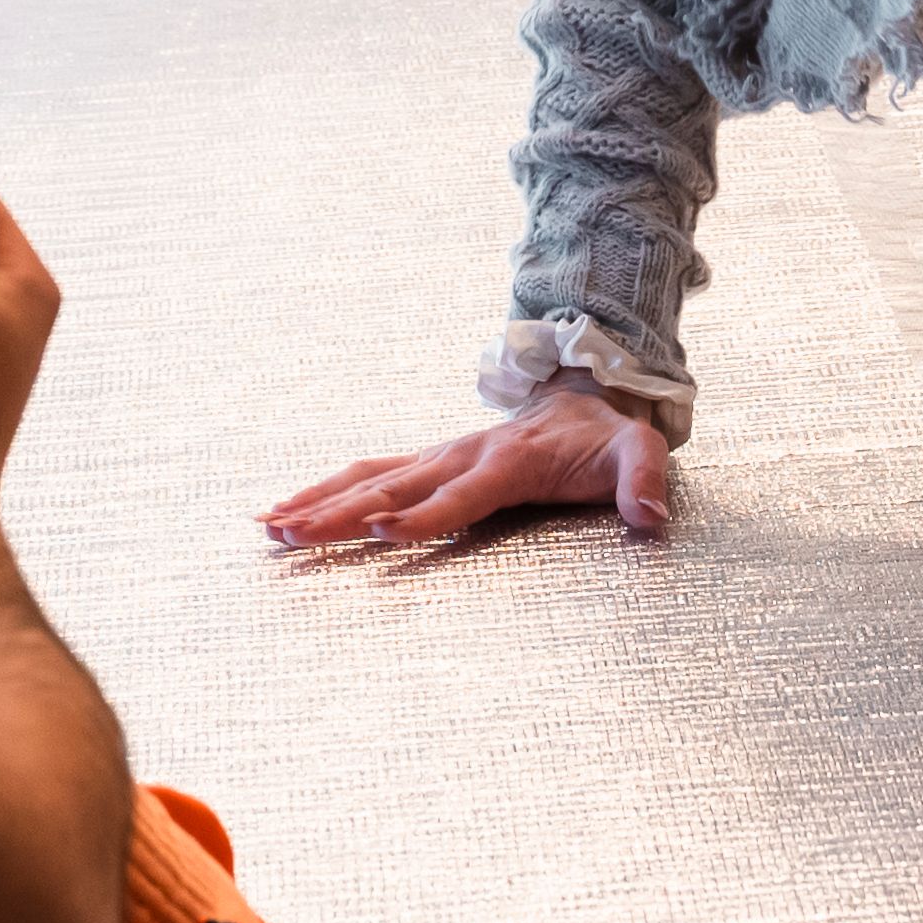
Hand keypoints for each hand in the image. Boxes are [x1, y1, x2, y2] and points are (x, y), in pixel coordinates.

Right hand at [260, 382, 673, 547]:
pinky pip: (368, 472)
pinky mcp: (426, 461)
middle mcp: (462, 454)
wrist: (587, 386)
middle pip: (393, 486)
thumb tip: (652, 517)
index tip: (380, 531)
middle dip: (341, 513)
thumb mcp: (641, 450)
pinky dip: (322, 490)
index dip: (424, 514)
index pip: (461, 494)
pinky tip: (284, 512)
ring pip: (367, 476)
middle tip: (293, 537)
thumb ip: (645, 480)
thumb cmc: (607, 432)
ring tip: (270, 528)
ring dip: (318, 501)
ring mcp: (438, 455)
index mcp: (509, 460)